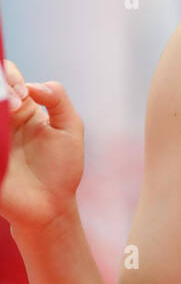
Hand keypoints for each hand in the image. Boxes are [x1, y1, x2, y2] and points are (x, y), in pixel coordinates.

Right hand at [0, 59, 83, 231]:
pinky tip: (1, 139)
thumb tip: (33, 86)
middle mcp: (2, 120)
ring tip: (7, 113)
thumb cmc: (62, 168)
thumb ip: (58, 99)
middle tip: (13, 104)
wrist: (51, 206)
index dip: (10, 76)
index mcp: (21, 108)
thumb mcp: (70, 127)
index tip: (23, 92)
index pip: (7, 78)